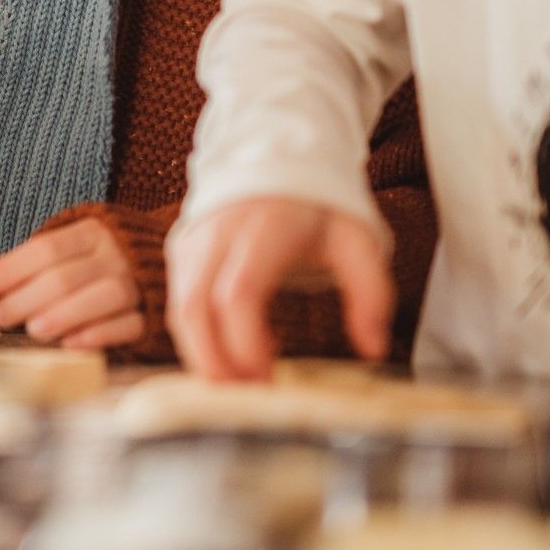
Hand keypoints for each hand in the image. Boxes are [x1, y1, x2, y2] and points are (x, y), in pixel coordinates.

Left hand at [0, 218, 143, 347]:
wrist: (168, 264)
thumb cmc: (102, 259)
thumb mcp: (75, 246)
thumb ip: (39, 261)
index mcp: (92, 231)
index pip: (45, 249)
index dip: (9, 269)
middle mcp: (116, 255)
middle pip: (67, 276)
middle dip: (28, 297)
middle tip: (0, 315)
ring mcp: (138, 284)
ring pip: (101, 297)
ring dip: (64, 314)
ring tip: (34, 330)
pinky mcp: (153, 313)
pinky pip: (130, 323)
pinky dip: (101, 333)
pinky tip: (73, 343)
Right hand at [167, 197, 391, 380]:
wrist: (273, 152)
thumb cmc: (316, 204)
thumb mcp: (357, 239)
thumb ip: (370, 292)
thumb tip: (372, 347)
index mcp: (262, 229)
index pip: (237, 293)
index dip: (244, 342)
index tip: (266, 376)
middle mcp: (217, 234)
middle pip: (193, 309)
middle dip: (212, 362)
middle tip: (246, 396)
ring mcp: (193, 241)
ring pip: (178, 309)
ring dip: (201, 355)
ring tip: (240, 382)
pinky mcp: (180, 249)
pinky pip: (177, 301)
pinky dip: (197, 336)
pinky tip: (231, 351)